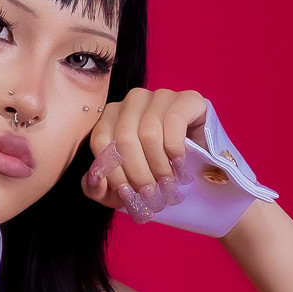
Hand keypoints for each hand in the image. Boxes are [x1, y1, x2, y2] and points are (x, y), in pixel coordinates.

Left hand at [82, 86, 208, 213]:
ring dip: (159, 166)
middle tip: (150, 195)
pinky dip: (176, 151)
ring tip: (167, 184)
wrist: (197, 163)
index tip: (128, 195)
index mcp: (111, 115)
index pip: (101, 141)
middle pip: (125, 138)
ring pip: (149, 133)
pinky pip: (174, 123)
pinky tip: (180, 166)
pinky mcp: (186, 99)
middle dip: (138, 174)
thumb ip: (98, 186)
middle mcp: (132, 100)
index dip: (113, 172)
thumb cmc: (153, 171)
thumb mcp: (122, 184)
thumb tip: (95, 180)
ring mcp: (159, 96)